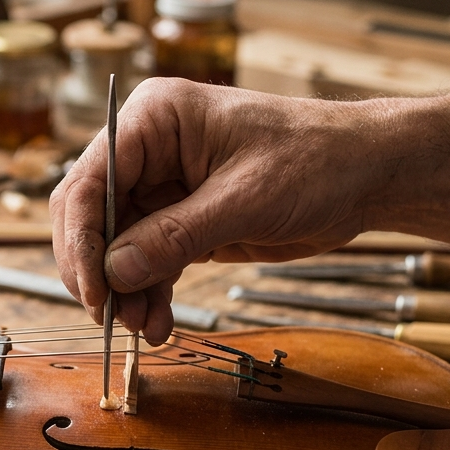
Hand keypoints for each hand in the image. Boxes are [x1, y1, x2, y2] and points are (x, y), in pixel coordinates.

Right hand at [51, 78, 389, 343]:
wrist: (367, 174)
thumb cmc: (317, 161)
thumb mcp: (245, 200)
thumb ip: (175, 236)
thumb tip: (114, 272)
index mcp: (154, 120)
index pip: (89, 181)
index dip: (82, 240)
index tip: (94, 292)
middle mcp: (148, 150)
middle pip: (92, 217)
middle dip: (100, 272)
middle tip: (112, 318)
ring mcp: (162, 187)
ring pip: (117, 248)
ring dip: (125, 292)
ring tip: (144, 329)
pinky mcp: (181, 220)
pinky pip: (147, 261)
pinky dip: (149, 294)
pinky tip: (158, 323)